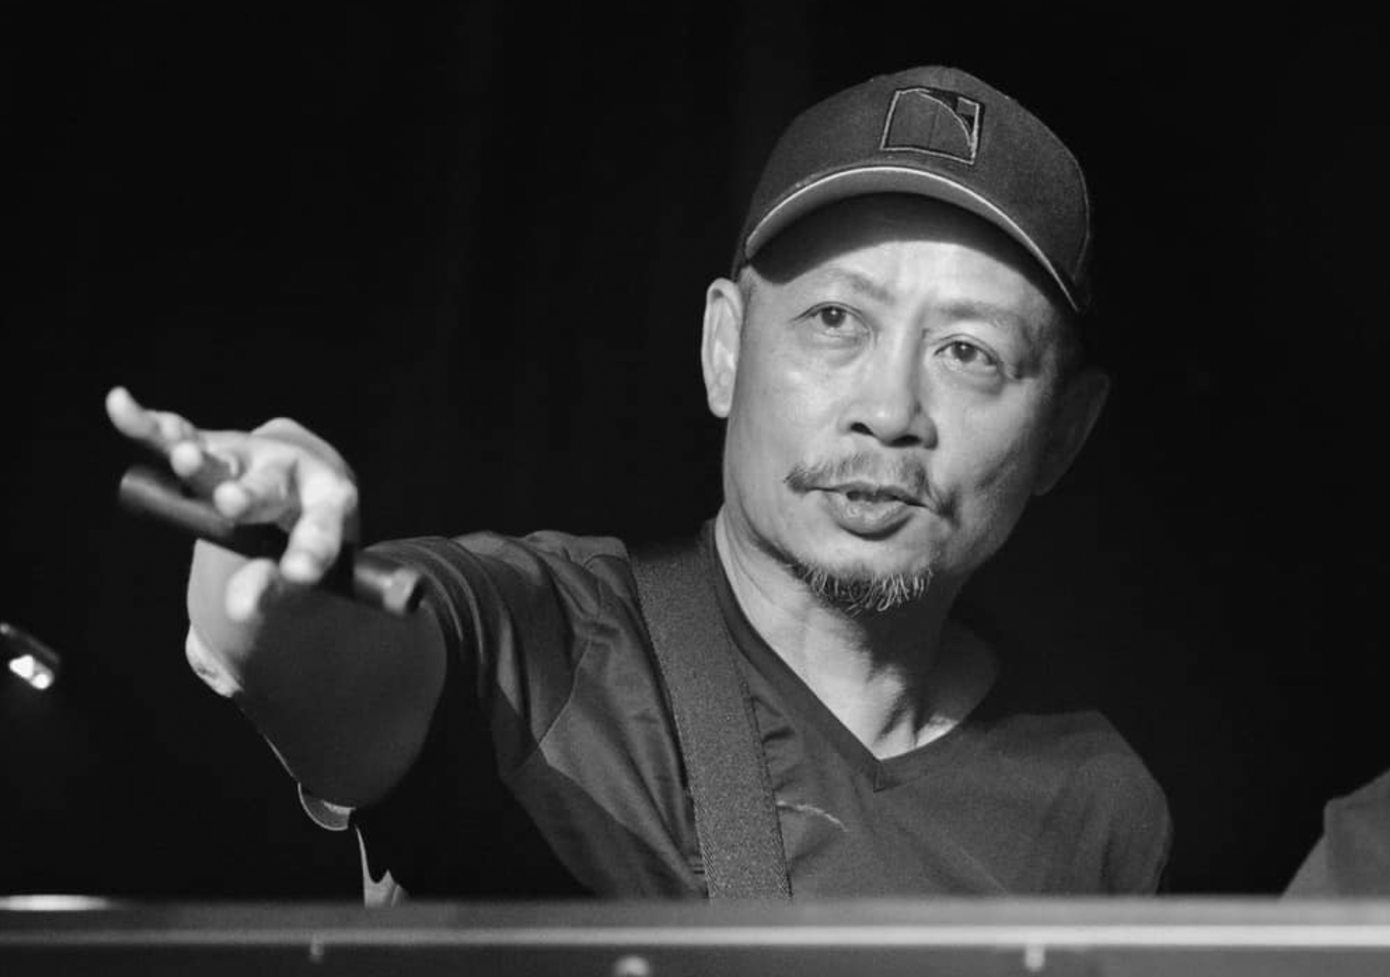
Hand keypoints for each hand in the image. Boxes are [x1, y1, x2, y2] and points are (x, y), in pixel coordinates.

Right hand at [105, 386, 359, 622]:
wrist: (303, 486)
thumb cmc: (300, 539)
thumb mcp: (298, 570)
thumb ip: (271, 589)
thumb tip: (239, 608)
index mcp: (331, 503)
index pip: (322, 528)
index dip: (311, 551)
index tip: (299, 573)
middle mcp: (293, 471)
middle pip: (270, 487)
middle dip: (250, 495)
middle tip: (233, 502)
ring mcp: (250, 455)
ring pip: (223, 459)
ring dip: (201, 459)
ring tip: (184, 457)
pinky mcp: (213, 443)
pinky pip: (180, 434)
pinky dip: (151, 425)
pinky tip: (122, 406)